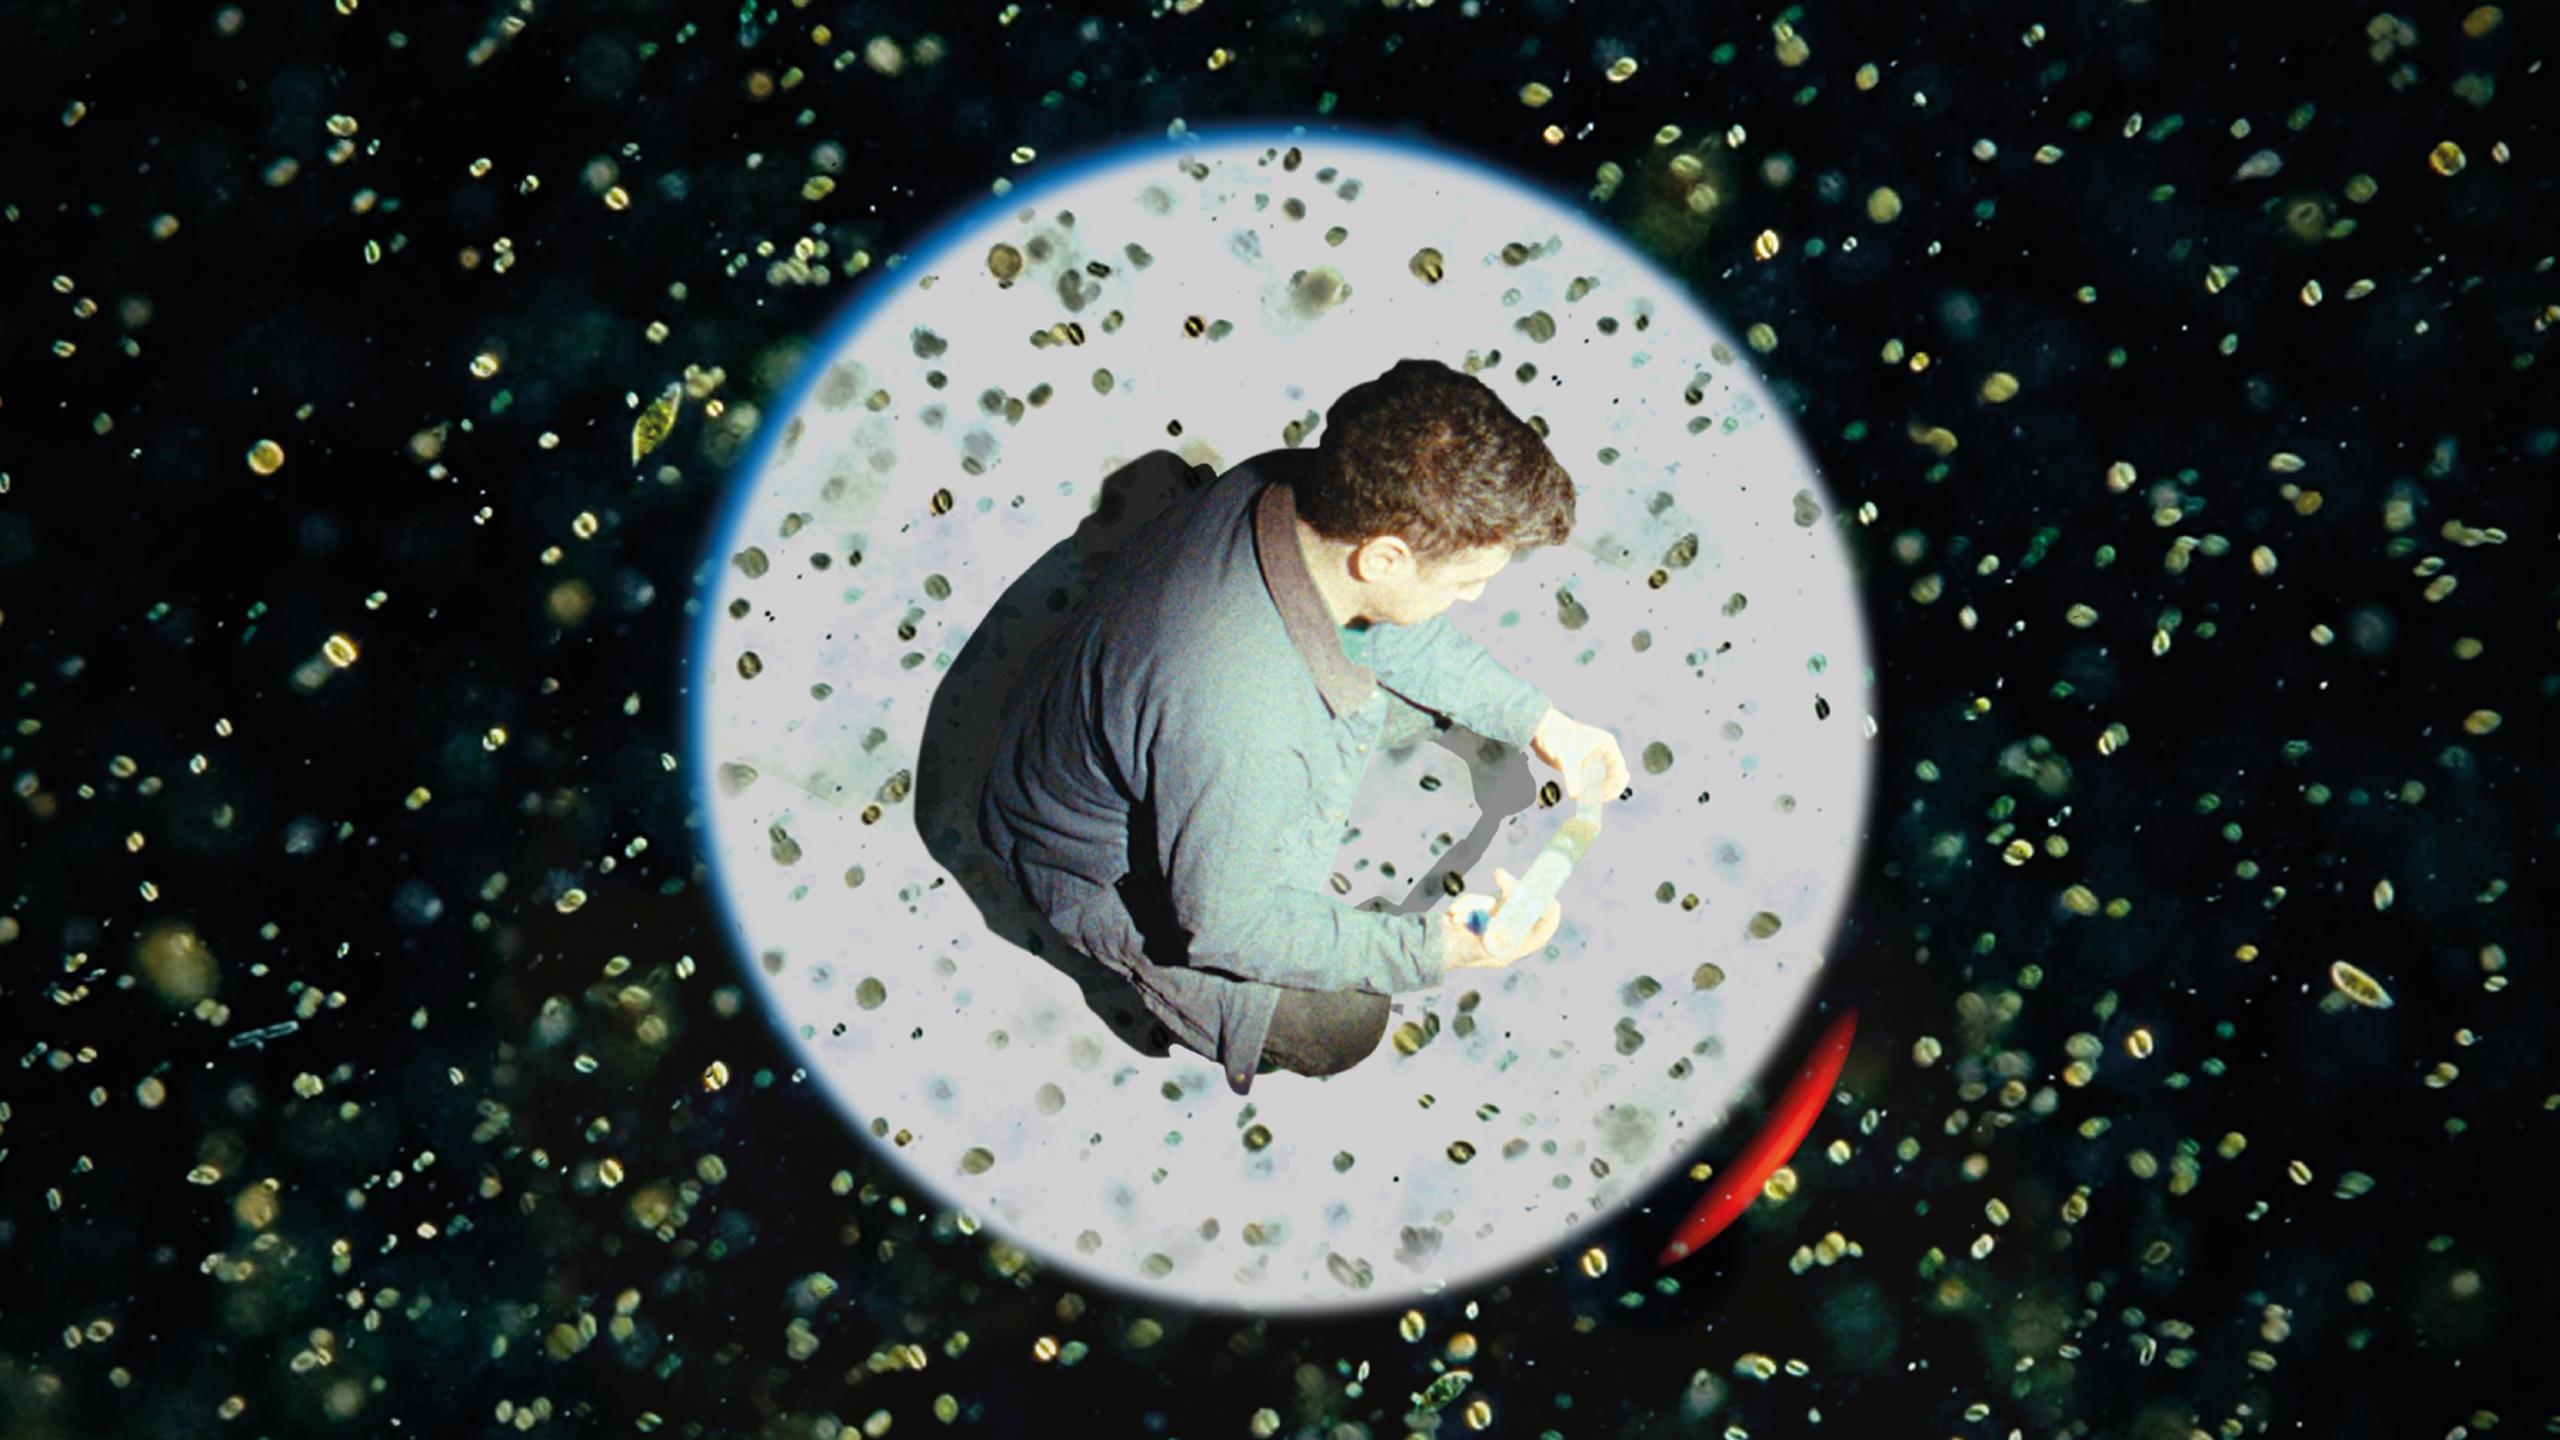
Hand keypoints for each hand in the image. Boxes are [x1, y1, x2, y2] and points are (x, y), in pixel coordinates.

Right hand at [1441, 866, 1562, 971]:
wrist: (1427, 949)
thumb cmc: (1450, 954)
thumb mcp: (1468, 951)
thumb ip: (1482, 945)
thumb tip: (1495, 935)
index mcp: (1508, 950)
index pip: (1537, 935)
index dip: (1548, 919)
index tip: (1551, 901)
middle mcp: (1504, 936)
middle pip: (1521, 910)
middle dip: (1512, 891)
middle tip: (1501, 876)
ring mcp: (1492, 923)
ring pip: (1496, 901)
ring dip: (1474, 903)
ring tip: (1454, 916)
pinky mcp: (1480, 913)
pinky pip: (1479, 900)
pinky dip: (1465, 904)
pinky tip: (1451, 915)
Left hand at [1529, 707, 1629, 804]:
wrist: (1540, 730)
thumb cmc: (1556, 737)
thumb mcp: (1566, 758)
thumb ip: (1571, 777)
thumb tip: (1575, 795)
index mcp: (1606, 745)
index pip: (1619, 768)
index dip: (1615, 784)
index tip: (1603, 795)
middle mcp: (1603, 752)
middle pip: (1615, 776)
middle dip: (1609, 789)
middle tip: (1598, 801)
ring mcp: (1594, 759)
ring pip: (1604, 780)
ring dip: (1599, 791)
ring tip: (1588, 801)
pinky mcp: (1583, 766)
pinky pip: (1592, 782)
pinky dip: (1589, 790)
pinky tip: (1581, 797)